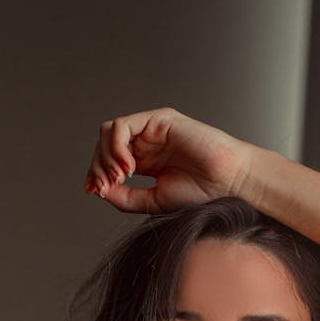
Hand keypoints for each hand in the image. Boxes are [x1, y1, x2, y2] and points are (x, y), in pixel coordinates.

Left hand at [84, 107, 252, 213]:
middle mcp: (145, 142)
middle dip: (98, 166)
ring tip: (120, 177)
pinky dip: (117, 146)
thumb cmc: (199, 192)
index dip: (95, 174)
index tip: (93, 191)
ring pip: (109, 132)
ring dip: (106, 156)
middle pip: (104, 145)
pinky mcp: (158, 119)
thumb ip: (126, 197)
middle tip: (104, 186)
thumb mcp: (153, 201)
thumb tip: (99, 190)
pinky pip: (123, 127)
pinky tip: (128, 166)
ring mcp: (150, 129)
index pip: (107, 160)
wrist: (226, 181)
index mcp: (143, 160)